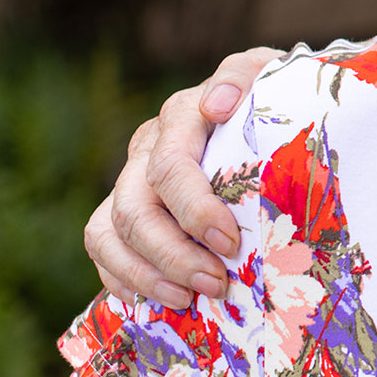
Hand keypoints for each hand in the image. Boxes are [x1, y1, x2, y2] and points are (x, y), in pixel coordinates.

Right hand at [85, 47, 278, 306]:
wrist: (267, 109)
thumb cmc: (275, 99)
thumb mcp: (273, 76)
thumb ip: (245, 77)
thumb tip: (217, 104)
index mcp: (183, 115)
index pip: (170, 167)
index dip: (194, 210)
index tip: (230, 242)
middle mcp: (148, 146)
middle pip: (136, 208)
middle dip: (173, 254)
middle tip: (216, 284)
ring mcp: (130, 178)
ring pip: (110, 231)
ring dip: (147, 273)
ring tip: (190, 300)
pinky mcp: (122, 207)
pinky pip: (101, 246)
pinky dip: (122, 278)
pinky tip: (159, 299)